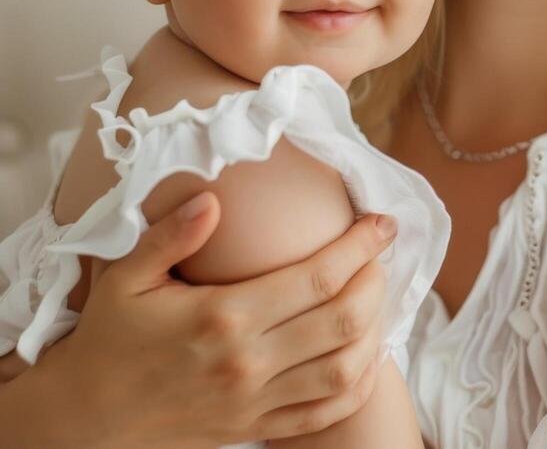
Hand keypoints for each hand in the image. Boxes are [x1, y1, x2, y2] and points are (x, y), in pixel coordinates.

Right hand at [30, 191, 396, 446]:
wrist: (84, 420)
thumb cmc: (110, 340)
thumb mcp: (127, 279)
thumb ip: (171, 236)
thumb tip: (213, 199)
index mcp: (223, 317)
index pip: (316, 278)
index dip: (360, 246)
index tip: (382, 222)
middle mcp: (248, 362)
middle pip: (344, 320)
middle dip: (376, 280)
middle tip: (380, 253)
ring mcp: (255, 401)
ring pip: (345, 368)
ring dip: (375, 328)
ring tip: (377, 294)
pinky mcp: (254, 427)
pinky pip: (324, 413)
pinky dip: (358, 383)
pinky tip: (366, 353)